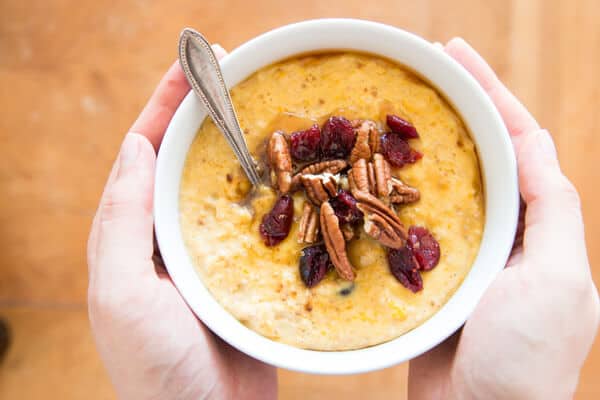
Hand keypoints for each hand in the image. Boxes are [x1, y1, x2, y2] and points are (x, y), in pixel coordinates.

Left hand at [87, 47, 276, 399]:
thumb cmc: (157, 369)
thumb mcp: (121, 294)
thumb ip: (121, 221)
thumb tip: (136, 146)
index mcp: (131, 236)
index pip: (144, 154)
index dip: (166, 107)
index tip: (192, 66)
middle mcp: (166, 238)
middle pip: (184, 160)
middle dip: (203, 113)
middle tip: (230, 71)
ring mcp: (207, 254)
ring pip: (221, 184)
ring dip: (239, 144)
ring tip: (263, 107)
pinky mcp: (244, 272)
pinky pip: (256, 219)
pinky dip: (271, 189)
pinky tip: (290, 170)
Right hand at [408, 38, 599, 399]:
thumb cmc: (526, 357)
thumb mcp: (557, 279)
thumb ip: (549, 210)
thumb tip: (531, 142)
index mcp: (534, 225)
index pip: (518, 142)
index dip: (489, 93)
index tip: (454, 54)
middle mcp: (500, 233)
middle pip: (475, 154)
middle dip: (450, 108)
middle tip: (414, 74)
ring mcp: (460, 254)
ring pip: (438, 185)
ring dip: (414, 147)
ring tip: (386, 114)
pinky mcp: (425, 277)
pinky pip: (407, 224)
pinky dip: (389, 195)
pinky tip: (366, 178)